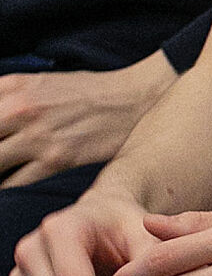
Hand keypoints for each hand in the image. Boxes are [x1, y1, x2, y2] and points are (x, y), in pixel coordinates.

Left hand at [0, 53, 177, 186]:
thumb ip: (2, 97)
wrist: (134, 99)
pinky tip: (4, 192)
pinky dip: (4, 190)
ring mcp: (37, 136)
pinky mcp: (56, 160)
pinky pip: (13, 184)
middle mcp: (20, 109)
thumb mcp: (35, 82)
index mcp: (11, 87)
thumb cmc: (84, 92)